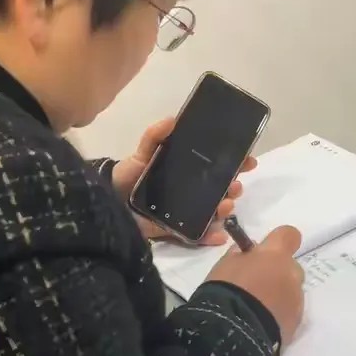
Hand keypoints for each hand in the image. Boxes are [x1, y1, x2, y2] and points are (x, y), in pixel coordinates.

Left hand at [112, 118, 257, 244]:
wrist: (106, 204)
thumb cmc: (127, 176)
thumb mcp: (142, 153)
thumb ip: (155, 136)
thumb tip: (173, 118)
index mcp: (186, 172)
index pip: (217, 166)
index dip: (236, 163)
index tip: (249, 160)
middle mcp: (191, 192)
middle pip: (220, 190)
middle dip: (234, 187)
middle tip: (236, 185)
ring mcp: (185, 213)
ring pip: (213, 212)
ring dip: (225, 209)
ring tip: (226, 205)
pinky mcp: (175, 232)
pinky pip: (196, 236)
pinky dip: (210, 237)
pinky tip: (220, 236)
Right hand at [206, 226, 304, 346]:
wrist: (234, 332)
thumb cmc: (227, 290)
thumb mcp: (226, 264)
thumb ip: (241, 254)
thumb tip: (248, 252)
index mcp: (275, 254)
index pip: (290, 235)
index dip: (279, 241)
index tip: (264, 251)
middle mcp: (292, 273)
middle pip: (291, 265)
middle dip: (277, 271)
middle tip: (256, 283)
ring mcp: (297, 299)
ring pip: (291, 289)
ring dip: (279, 293)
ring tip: (257, 307)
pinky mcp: (296, 322)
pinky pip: (290, 310)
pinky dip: (280, 312)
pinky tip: (262, 321)